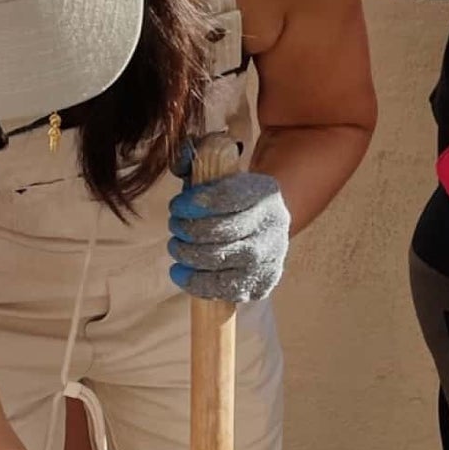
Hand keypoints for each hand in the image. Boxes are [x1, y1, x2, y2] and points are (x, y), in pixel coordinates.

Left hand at [168, 170, 290, 303]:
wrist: (262, 225)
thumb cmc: (230, 198)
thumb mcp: (217, 171)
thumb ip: (196, 159)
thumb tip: (180, 161)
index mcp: (265, 192)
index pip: (228, 198)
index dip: (196, 204)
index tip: (177, 206)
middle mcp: (274, 225)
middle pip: (224, 233)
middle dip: (189, 231)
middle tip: (175, 227)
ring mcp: (271, 257)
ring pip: (224, 262)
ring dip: (189, 256)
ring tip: (176, 248)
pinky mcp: (263, 283)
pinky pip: (226, 290)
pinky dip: (198, 284)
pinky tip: (181, 272)